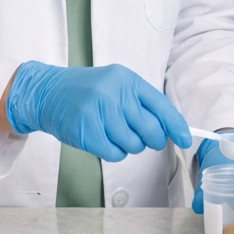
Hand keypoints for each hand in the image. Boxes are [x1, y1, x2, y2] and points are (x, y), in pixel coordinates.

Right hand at [5, 61, 192, 161]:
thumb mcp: (116, 86)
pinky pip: (114, 153)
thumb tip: (169, 129)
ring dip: (128, 145)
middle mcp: (114, 92)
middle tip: (141, 137)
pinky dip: (113, 152)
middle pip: (150, 129)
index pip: (160, 105)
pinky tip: (103, 140)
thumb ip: (141, 104)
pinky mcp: (86, 130)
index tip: (186, 139)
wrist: (48, 92)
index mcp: (127, 80)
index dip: (176, 125)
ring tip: (113, 133)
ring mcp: (99, 111)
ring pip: (133, 144)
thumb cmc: (87, 92)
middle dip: (151, 140)